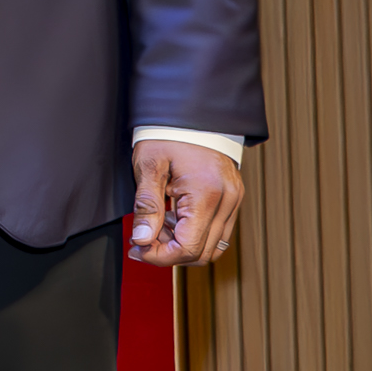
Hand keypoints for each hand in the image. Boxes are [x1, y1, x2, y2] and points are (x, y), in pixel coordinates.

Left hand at [129, 138, 245, 267]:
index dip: (160, 256)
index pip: (188, 247)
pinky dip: (193, 234)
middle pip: (202, 253)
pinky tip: (172, 220)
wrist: (193, 114)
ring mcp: (233, 200)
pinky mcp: (232, 199)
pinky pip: (216, 230)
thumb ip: (146, 206)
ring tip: (156, 228)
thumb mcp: (148, 166)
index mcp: (206, 194)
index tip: (138, 250)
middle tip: (142, 241)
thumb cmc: (169, 134)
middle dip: (169, 254)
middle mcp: (227, 201)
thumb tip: (143, 239)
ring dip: (182, 245)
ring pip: (212, 246)